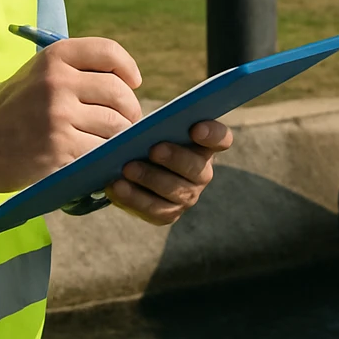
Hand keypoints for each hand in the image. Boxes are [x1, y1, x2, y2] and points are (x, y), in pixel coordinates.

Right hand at [0, 37, 143, 193]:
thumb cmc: (10, 113)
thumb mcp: (36, 75)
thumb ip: (74, 71)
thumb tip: (125, 80)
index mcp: (54, 58)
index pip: (108, 52)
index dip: (128, 68)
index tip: (133, 83)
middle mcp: (57, 81)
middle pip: (119, 91)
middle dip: (130, 110)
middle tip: (127, 121)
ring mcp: (59, 115)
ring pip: (115, 124)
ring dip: (120, 136)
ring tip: (112, 141)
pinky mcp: (60, 147)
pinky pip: (102, 149)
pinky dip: (106, 156)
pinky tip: (99, 158)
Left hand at [106, 120, 232, 224]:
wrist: (132, 166)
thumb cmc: (147, 139)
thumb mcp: (156, 127)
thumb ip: (159, 124)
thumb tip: (146, 126)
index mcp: (205, 145)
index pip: (222, 139)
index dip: (213, 134)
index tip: (195, 128)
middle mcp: (202, 173)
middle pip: (196, 168)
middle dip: (175, 158)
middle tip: (154, 149)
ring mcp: (187, 196)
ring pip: (174, 191)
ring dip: (150, 179)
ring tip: (127, 168)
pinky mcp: (169, 214)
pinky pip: (154, 210)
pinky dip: (134, 198)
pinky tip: (116, 187)